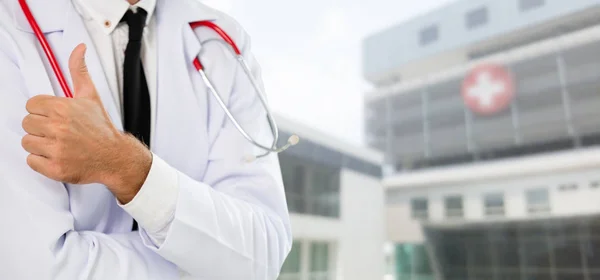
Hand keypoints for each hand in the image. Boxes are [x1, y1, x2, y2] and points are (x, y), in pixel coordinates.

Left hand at [21, 43, 150, 202]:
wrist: (115, 156)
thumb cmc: (101, 128)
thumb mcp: (90, 96)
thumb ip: (79, 70)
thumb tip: (79, 48)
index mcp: (64, 109)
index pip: (31, 105)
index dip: (43, 111)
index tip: (55, 117)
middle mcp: (59, 128)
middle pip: (27, 124)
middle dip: (40, 127)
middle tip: (57, 131)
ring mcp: (57, 150)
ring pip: (27, 143)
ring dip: (40, 145)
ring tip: (58, 144)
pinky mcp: (55, 168)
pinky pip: (31, 161)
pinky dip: (42, 161)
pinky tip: (58, 156)